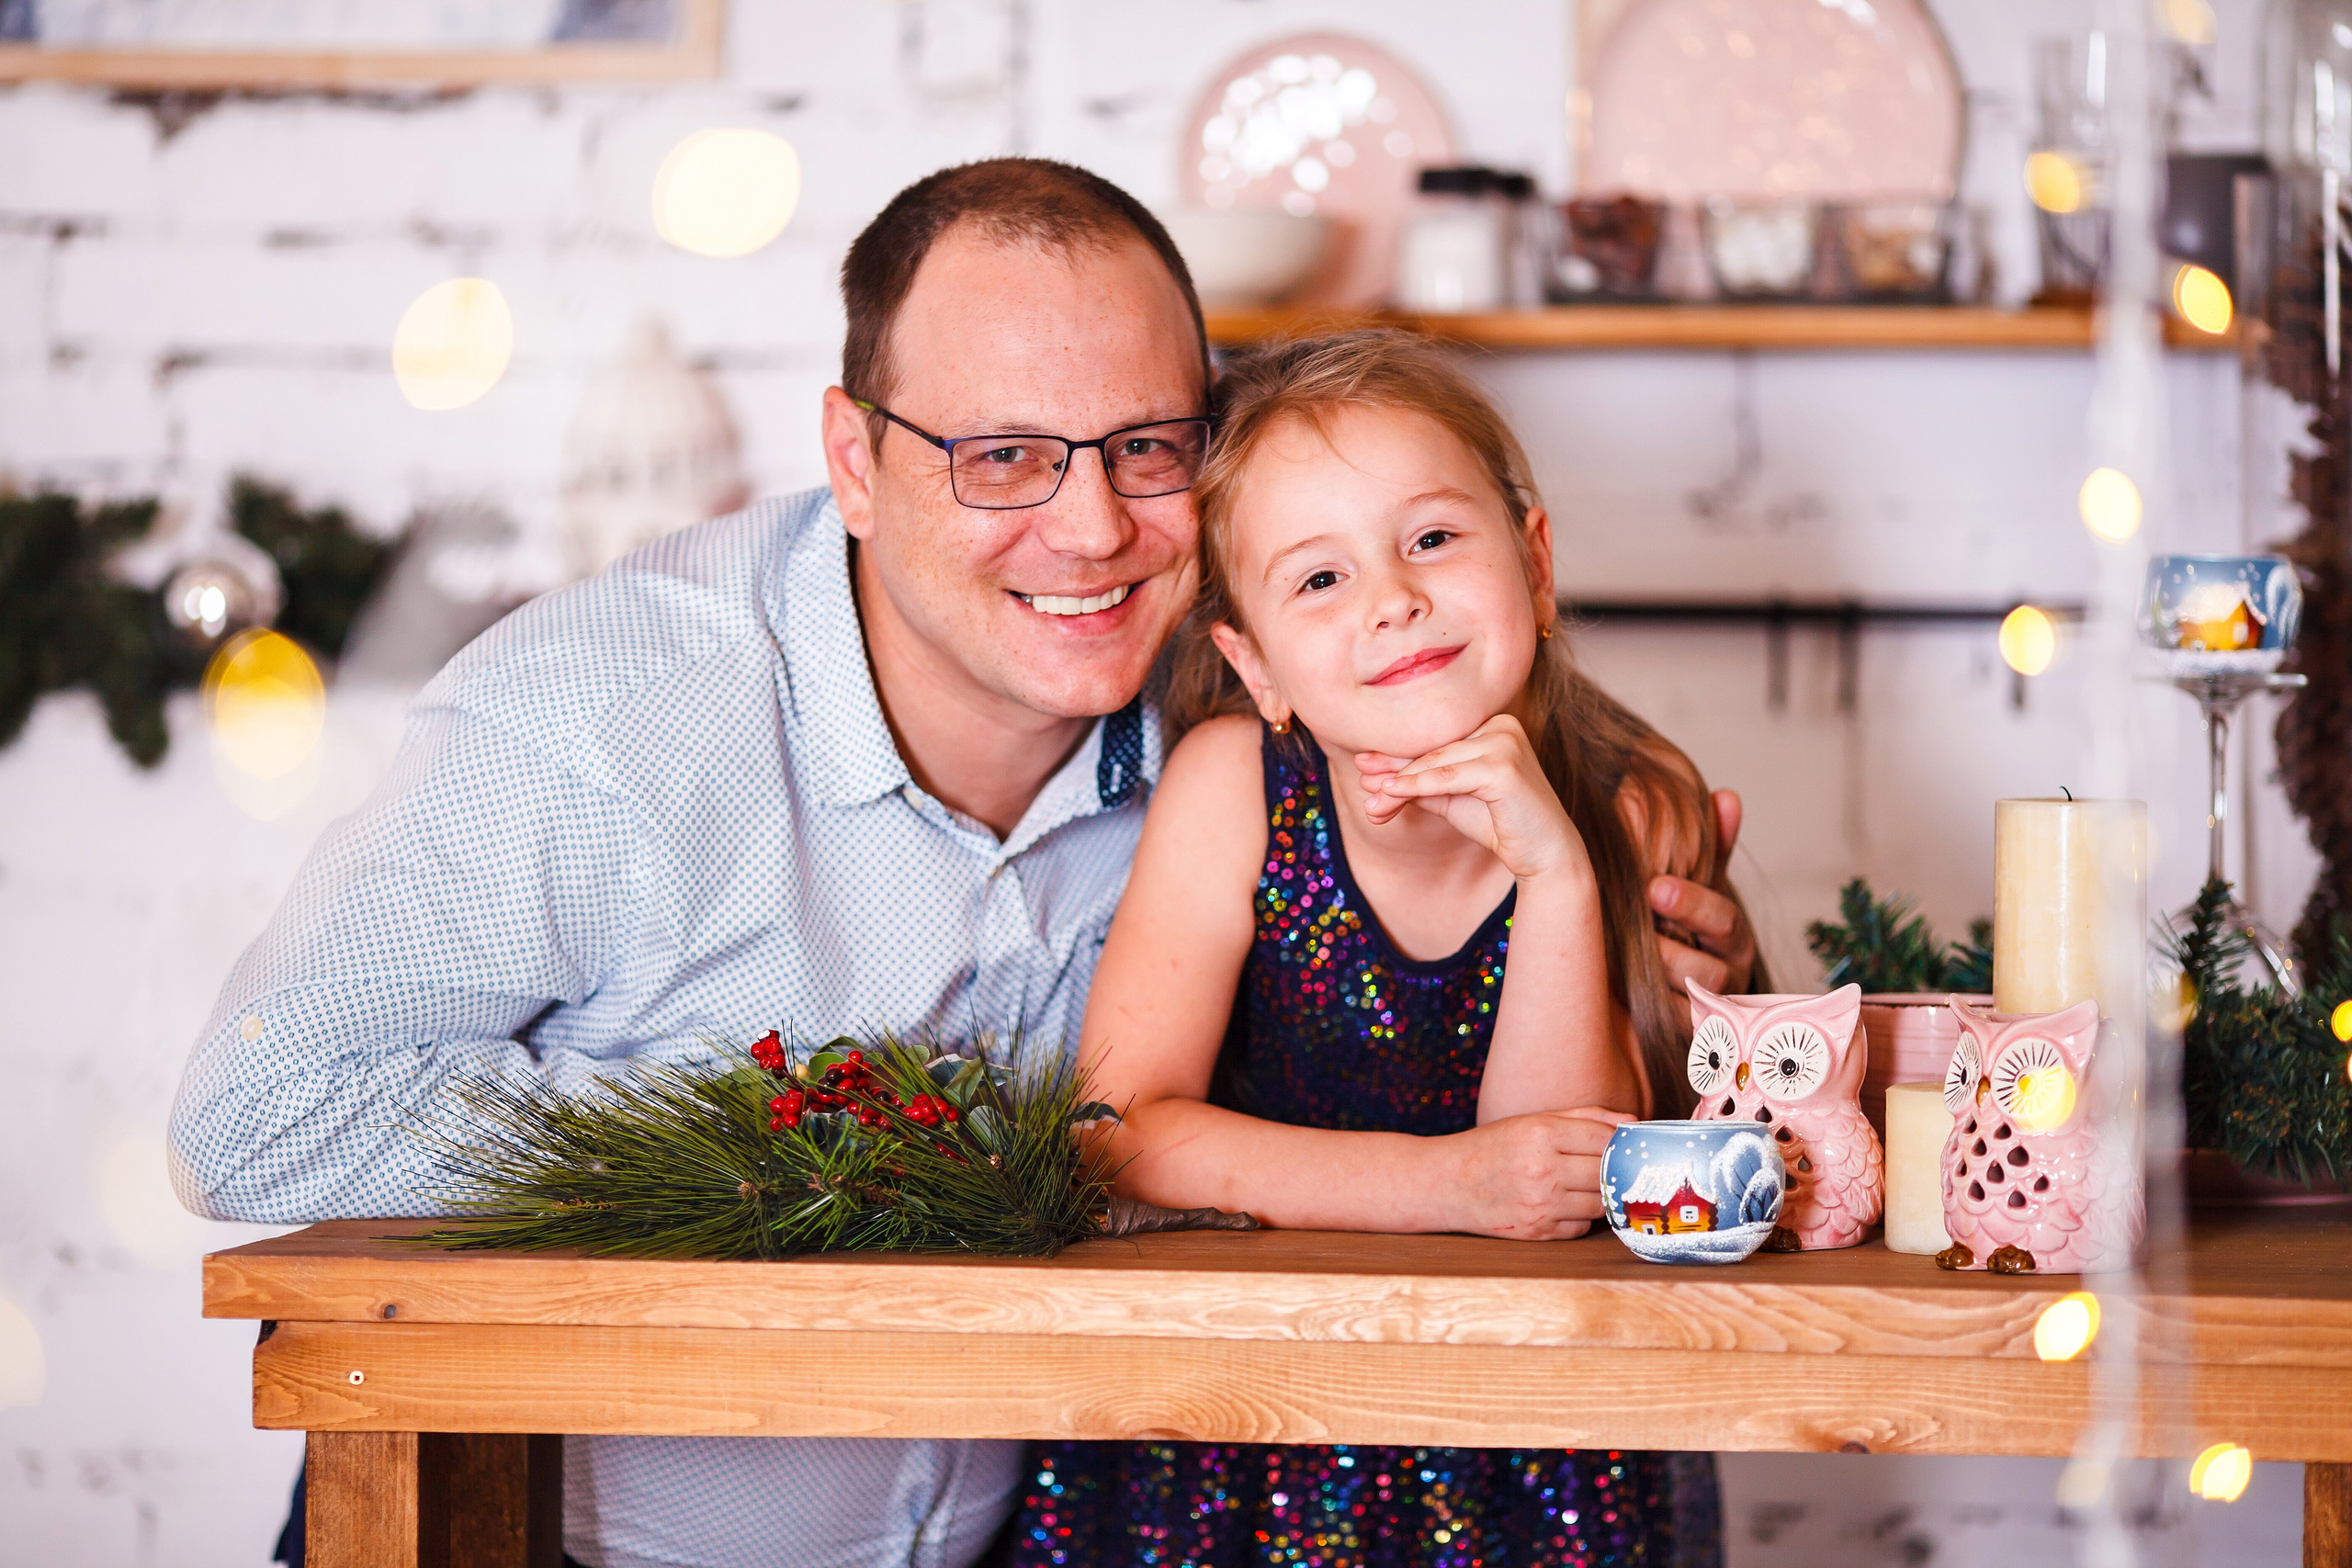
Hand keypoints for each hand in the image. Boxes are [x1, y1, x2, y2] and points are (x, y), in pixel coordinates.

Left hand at [1356, 716, 1590, 883]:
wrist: (1545, 854)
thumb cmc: (1501, 824)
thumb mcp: (1453, 798)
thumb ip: (1421, 784)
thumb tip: (1375, 778)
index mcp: (1493, 725)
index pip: (1438, 743)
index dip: (1399, 758)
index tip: (1364, 767)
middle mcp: (1502, 725)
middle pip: (1434, 751)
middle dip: (1394, 772)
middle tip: (1361, 781)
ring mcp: (1505, 742)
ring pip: (1436, 763)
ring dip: (1398, 783)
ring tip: (1370, 801)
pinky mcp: (1503, 766)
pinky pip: (1447, 778)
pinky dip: (1416, 786)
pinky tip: (1390, 793)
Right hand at [1447, 1107, 1631, 1240]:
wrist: (1447, 1185)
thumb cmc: (1493, 1147)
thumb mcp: (1532, 1121)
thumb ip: (1584, 1118)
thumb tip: (1631, 1124)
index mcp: (1541, 1134)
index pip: (1604, 1138)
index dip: (1620, 1142)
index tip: (1624, 1145)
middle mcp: (1542, 1170)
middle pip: (1606, 1173)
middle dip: (1613, 1171)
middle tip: (1613, 1168)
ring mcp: (1540, 1204)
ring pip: (1600, 1204)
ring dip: (1599, 1196)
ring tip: (1583, 1185)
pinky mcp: (1537, 1231)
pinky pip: (1580, 1227)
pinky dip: (1580, 1217)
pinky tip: (1564, 1203)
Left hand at [1646, 789, 1756, 1023]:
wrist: (1656, 987)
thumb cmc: (1673, 925)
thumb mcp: (1690, 885)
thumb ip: (1709, 848)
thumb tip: (1728, 797)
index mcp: (1728, 934)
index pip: (1723, 919)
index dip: (1693, 903)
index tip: (1656, 886)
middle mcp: (1727, 974)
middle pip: (1710, 967)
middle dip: (1669, 949)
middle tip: (1632, 929)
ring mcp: (1711, 1010)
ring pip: (1691, 1001)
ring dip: (1656, 980)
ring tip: (1618, 962)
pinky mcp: (1692, 1040)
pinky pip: (1682, 1034)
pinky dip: (1660, 1017)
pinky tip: (1624, 999)